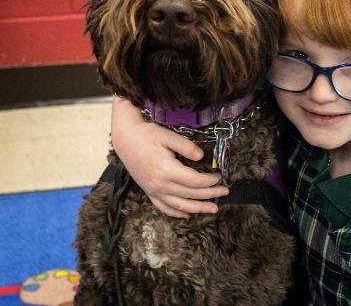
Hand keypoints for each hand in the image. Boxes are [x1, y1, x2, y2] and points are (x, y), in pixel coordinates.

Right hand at [110, 96, 228, 217]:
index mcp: (166, 170)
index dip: (210, 181)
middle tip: (225, 192)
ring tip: (213, 209)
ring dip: (198, 209)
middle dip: (210, 194)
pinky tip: (188, 215)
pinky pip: (164, 208)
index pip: (194, 181)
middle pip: (190, 194)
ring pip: (180, 206)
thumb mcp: (168, 136)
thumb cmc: (147, 135)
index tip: (220, 176)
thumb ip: (186, 147)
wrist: (125, 140)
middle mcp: (160, 184)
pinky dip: (177, 213)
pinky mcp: (149, 192)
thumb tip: (202, 157)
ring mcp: (153, 191)